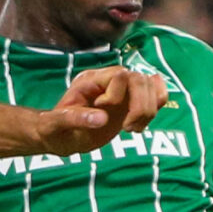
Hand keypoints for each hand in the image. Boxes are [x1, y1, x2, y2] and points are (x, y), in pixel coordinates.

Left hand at [35, 66, 171, 154]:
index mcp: (91, 81)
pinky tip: (141, 124)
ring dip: (148, 110)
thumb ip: (76, 118)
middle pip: (140, 79)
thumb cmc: (55, 130)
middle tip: (127, 128)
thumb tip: (103, 118)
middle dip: (140, 106)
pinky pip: (155, 92)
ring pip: (151, 86)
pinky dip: (157, 105)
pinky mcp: (131, 101)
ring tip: (132, 129)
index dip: (118, 96)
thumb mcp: (57, 125)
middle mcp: (109, 81)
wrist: (60, 136)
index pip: (119, 75)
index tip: (104, 117)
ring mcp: (122, 90)